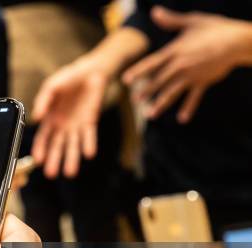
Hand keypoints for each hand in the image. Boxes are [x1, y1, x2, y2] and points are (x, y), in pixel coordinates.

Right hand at [31, 58, 108, 178]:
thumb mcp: (50, 87)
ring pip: (73, 145)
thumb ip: (42, 101)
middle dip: (54, 160)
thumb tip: (35, 118)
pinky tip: (88, 154)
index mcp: (49, 119)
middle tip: (51, 174)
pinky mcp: (90, 122)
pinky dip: (88, 144)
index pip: (43, 138)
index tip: (38, 160)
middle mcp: (61, 126)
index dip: (40, 149)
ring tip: (70, 173)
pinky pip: (89, 135)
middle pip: (57, 147)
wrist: (89, 72)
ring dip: (71, 159)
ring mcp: (76, 126)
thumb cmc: (67, 79)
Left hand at [123, 6, 251, 123]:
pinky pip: (194, 98)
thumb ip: (171, 20)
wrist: (237, 41)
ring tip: (150, 115)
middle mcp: (181, 65)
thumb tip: (154, 12)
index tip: (126, 80)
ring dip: (161, 104)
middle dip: (147, 91)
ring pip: (173, 92)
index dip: (138, 71)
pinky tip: (182, 119)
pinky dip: (188, 108)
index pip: (152, 63)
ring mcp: (192, 75)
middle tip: (135, 101)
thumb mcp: (192, 21)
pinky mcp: (203, 82)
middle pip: (159, 80)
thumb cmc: (215, 29)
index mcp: (175, 51)